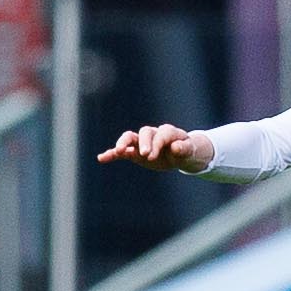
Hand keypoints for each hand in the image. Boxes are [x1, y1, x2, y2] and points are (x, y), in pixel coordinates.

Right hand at [97, 123, 212, 173]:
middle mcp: (153, 134)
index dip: (156, 144)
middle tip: (145, 155)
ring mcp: (142, 142)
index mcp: (168, 132)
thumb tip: (175, 147)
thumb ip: (183, 148)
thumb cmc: (186, 151)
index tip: (152, 156)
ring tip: (119, 151)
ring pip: (130, 137)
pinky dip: (112, 154)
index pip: (161, 134)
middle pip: (145, 132)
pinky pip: (122, 152)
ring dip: (124, 143)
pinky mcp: (135, 152)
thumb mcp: (189, 151)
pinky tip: (102, 158)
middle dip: (144, 142)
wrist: (180, 154)